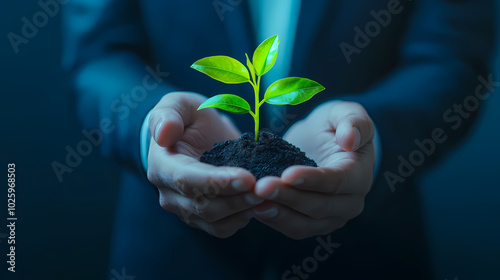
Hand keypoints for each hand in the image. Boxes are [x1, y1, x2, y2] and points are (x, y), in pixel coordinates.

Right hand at [147, 92, 261, 237]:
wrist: (195, 136)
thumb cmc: (188, 118)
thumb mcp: (179, 104)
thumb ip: (168, 114)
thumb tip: (164, 135)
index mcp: (162, 164)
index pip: (186, 179)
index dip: (216, 181)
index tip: (247, 178)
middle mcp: (168, 193)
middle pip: (203, 206)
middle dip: (237, 199)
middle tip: (265, 188)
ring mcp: (184, 209)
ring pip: (214, 221)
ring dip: (242, 211)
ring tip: (265, 196)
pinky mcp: (200, 218)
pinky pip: (221, 228)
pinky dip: (241, 220)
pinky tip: (257, 205)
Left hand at [252, 101, 374, 238]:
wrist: (319, 143)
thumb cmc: (332, 125)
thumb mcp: (343, 113)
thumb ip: (353, 121)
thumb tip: (350, 139)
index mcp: (359, 175)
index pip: (336, 182)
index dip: (312, 180)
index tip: (287, 174)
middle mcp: (350, 203)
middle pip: (318, 207)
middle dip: (288, 197)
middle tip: (261, 187)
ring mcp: (331, 218)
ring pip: (304, 224)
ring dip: (278, 213)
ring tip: (254, 201)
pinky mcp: (312, 225)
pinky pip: (293, 229)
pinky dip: (274, 220)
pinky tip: (254, 208)